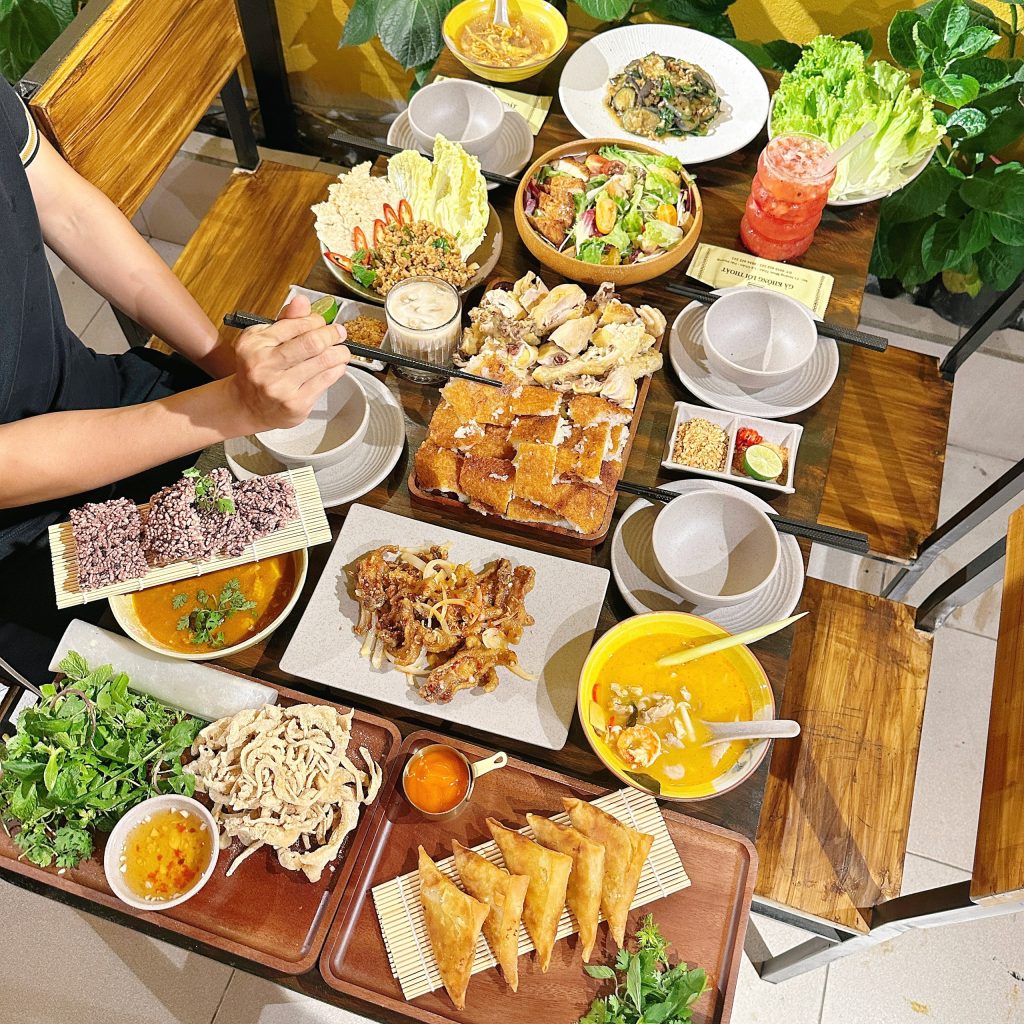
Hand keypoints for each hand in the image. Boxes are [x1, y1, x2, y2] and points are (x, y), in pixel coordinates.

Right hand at [226, 294, 349, 433]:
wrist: (248, 407)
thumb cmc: (258, 370)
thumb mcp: (263, 341)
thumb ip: (285, 321)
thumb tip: (302, 300)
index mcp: (254, 344)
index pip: (295, 324)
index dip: (315, 320)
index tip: (322, 322)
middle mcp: (264, 365)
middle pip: (312, 342)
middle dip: (332, 334)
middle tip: (339, 333)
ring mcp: (281, 387)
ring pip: (324, 361)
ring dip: (340, 352)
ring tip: (341, 350)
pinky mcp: (296, 403)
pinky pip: (327, 380)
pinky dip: (337, 369)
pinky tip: (336, 365)